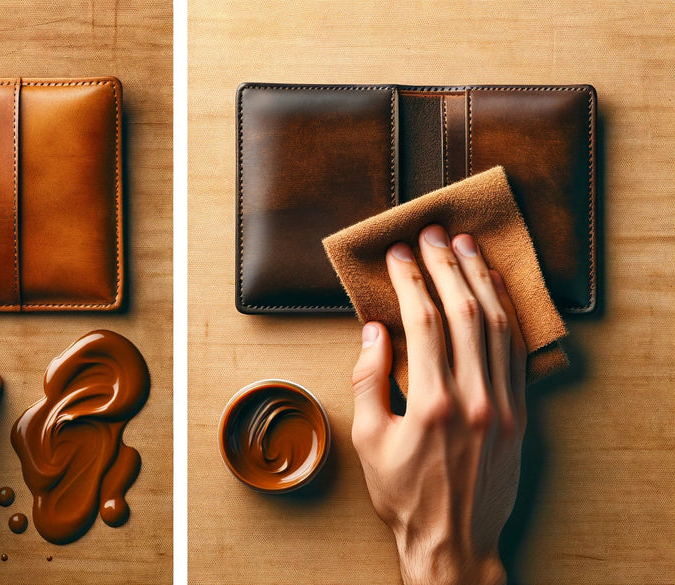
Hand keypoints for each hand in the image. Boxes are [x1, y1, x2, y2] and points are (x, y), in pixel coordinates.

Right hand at [350, 225, 526, 584]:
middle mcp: (475, 399)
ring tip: (467, 246)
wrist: (453, 540)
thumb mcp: (368, 440)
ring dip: (481, 280)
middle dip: (447, 266)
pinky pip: (517, 352)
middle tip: (433, 235)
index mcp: (432, 405)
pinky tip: (495, 290)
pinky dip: (507, 314)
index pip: (423, 322)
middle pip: (464, 312)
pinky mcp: (521, 415)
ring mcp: (504, 406)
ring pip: (497, 326)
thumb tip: (373, 330)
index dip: (411, 280)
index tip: (399, 254)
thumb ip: (369, 380)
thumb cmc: (403, 494)